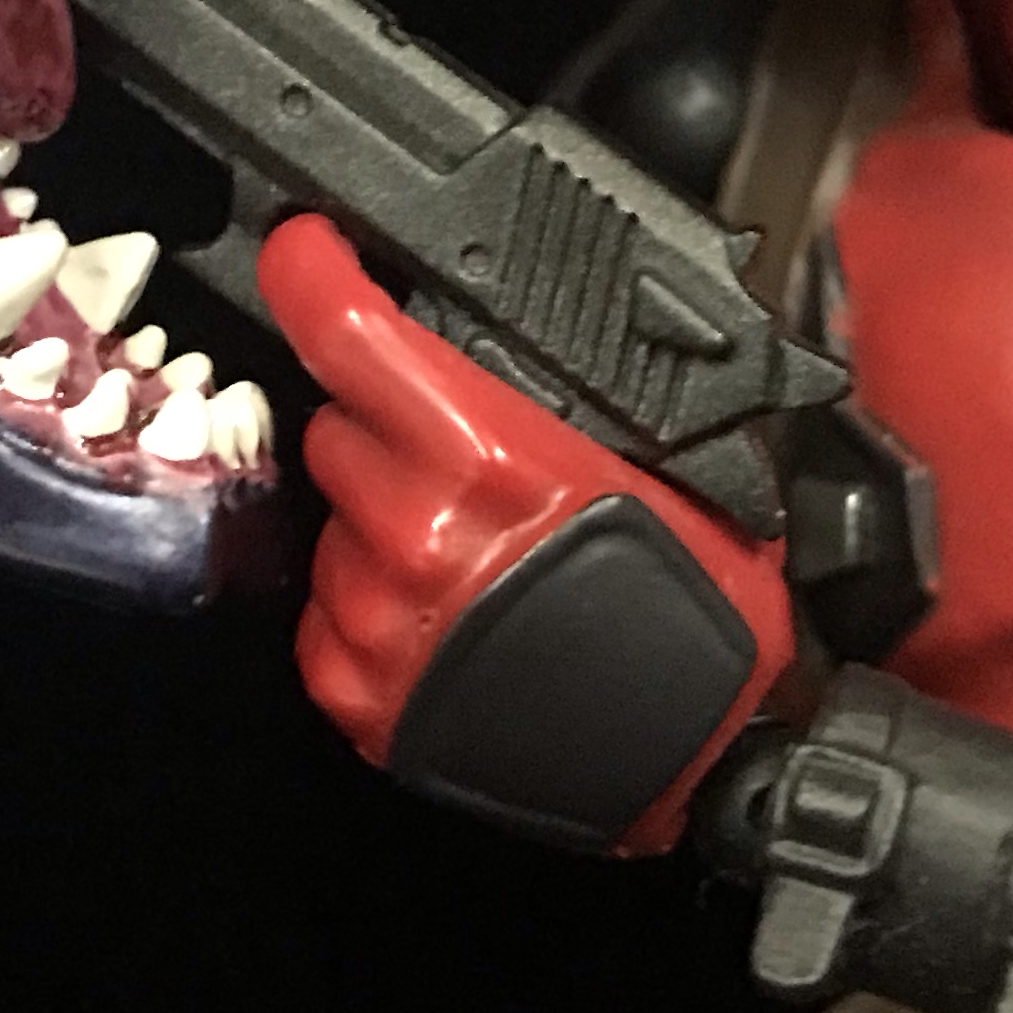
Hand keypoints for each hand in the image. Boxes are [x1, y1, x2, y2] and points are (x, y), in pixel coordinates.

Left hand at [257, 213, 791, 853]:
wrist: (708, 760)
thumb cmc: (702, 621)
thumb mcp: (662, 470)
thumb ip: (555, 406)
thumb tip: (492, 351)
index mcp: (487, 458)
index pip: (351, 337)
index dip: (312, 275)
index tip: (304, 252)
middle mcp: (415, 532)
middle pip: (337, 427)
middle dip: (388, 428)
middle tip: (466, 468)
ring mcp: (379, 617)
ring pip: (330, 520)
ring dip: (380, 520)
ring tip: (474, 559)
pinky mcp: (360, 694)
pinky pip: (325, 610)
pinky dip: (369, 603)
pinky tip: (448, 617)